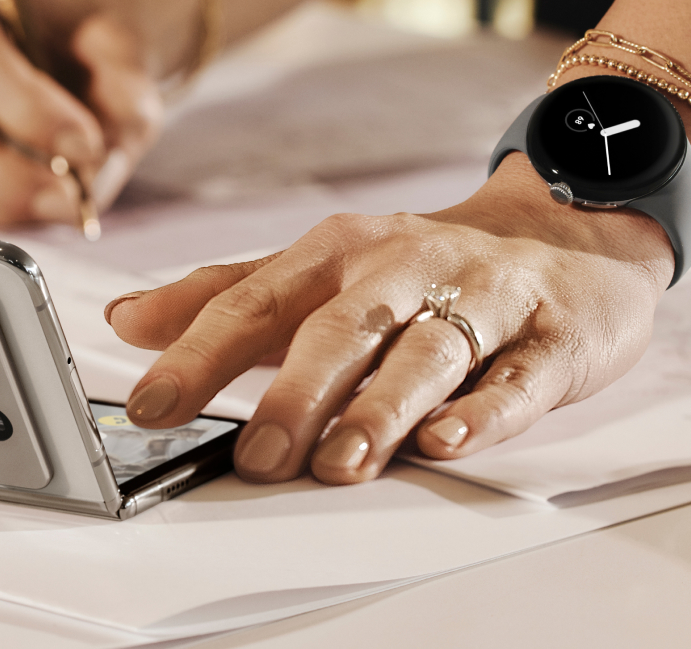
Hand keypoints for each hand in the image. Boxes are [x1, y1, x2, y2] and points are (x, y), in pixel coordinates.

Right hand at [0, 0, 161, 225]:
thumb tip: (96, 169)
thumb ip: (123, 99)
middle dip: (11, 172)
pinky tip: (38, 200)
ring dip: (4, 199)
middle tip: (74, 193)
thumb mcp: (124, 56)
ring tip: (65, 200)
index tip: (84, 145)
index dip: (26, 110)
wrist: (75, 54)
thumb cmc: (86, 45)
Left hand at [105, 155, 676, 484]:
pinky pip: (518, 376)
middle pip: (342, 327)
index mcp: (337, 252)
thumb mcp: (320, 268)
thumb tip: (125, 318)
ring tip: (343, 461)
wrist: (565, 229)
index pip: (256, 300)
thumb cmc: (423, 264)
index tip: (150, 403)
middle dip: (297, 392)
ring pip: (427, 353)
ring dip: (382, 407)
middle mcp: (403, 268)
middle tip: (259, 455)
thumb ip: (226, 295)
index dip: (199, 352)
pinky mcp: (551, 336)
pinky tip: (450, 439)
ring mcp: (481, 299)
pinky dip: (485, 409)